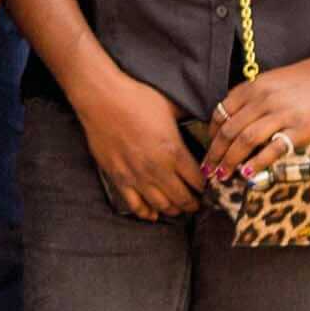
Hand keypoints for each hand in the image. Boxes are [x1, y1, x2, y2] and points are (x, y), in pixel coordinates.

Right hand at [74, 75, 212, 222]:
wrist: (101, 98)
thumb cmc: (137, 98)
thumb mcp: (172, 107)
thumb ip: (190, 118)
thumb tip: (206, 120)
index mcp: (174, 151)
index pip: (199, 181)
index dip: (207, 187)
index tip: (208, 187)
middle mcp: (158, 169)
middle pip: (183, 199)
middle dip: (194, 203)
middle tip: (197, 202)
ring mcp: (137, 176)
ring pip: (162, 206)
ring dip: (174, 210)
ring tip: (178, 207)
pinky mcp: (118, 178)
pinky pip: (135, 205)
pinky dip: (147, 212)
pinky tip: (153, 212)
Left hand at [205, 55, 309, 178]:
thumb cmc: (301, 81)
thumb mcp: (269, 81)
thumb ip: (250, 99)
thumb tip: (231, 122)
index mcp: (252, 88)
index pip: (222, 113)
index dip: (211, 134)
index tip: (209, 149)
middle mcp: (262, 100)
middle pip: (230, 130)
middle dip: (215, 153)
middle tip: (208, 169)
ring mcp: (281, 115)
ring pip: (246, 140)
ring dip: (230, 161)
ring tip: (222, 175)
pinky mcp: (300, 129)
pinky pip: (273, 148)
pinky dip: (257, 163)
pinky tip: (248, 174)